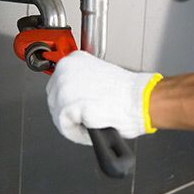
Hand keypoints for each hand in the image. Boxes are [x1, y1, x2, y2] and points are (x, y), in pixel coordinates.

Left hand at [47, 51, 162, 144]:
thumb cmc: (128, 91)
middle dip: (69, 113)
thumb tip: (75, 95)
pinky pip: (65, 127)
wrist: (140, 99)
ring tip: (91, 123)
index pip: (57, 84)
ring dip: (74, 125)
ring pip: (58, 115)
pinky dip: (77, 134)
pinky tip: (91, 128)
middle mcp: (65, 69)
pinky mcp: (67, 105)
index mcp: (73, 59)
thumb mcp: (99, 75)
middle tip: (85, 119)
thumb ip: (82, 82)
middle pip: (54, 100)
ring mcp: (64, 86)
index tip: (77, 108)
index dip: (68, 100)